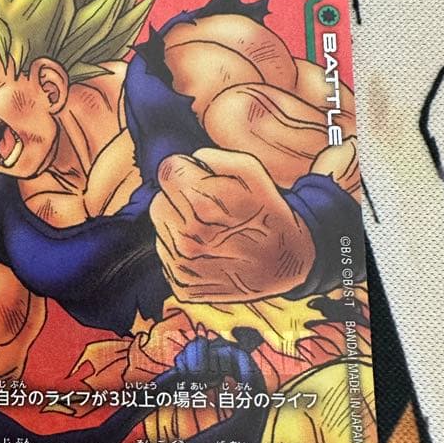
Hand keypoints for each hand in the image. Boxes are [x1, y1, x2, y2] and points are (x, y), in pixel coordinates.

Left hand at [149, 149, 314, 302]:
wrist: (285, 263)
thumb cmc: (267, 212)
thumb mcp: (250, 170)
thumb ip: (209, 157)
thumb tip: (180, 163)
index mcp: (203, 204)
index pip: (167, 171)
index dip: (185, 171)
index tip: (199, 180)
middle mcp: (188, 237)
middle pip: (159, 201)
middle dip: (179, 199)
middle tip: (208, 208)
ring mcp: (184, 265)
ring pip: (161, 229)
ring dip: (179, 225)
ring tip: (210, 230)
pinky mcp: (182, 285)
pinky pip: (166, 256)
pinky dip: (181, 251)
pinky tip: (208, 251)